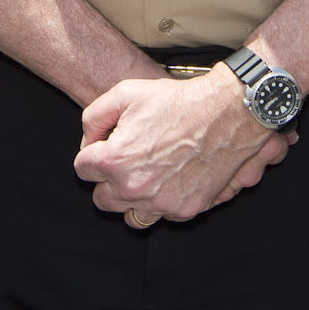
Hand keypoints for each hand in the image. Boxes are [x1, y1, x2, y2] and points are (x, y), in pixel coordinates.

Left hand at [73, 70, 292, 222]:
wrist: (226, 113)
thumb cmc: (177, 101)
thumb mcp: (125, 93)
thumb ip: (94, 118)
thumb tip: (89, 140)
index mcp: (115, 160)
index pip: (82, 169)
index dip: (93, 153)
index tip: (108, 145)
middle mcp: (134, 188)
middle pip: (101, 199)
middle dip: (108, 180)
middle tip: (126, 160)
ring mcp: (160, 203)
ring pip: (129, 217)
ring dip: (132, 199)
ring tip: (145, 176)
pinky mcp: (184, 210)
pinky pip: (161, 216)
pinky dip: (161, 203)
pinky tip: (170, 179)